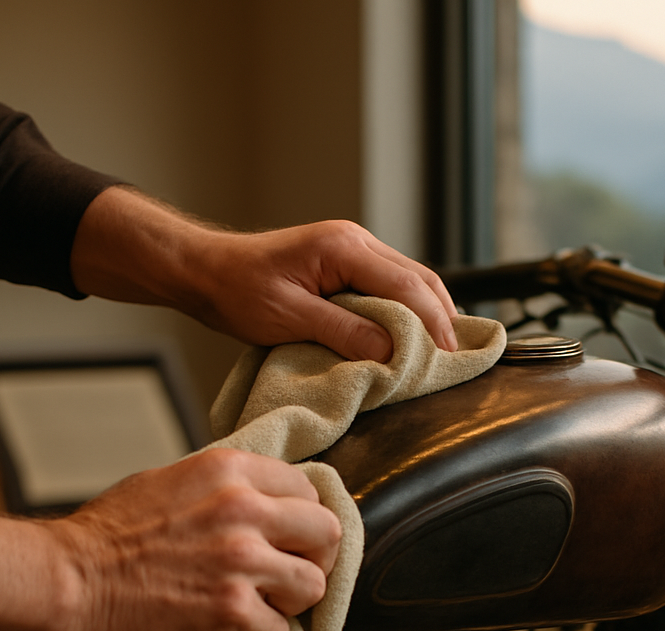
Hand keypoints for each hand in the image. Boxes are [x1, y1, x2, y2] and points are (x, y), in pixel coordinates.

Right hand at [0, 449, 341, 630]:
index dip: (305, 520)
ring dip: (294, 602)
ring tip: (267, 606)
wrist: (68, 580)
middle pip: (327, 533)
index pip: (308, 490)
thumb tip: (270, 498)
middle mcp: (242, 509)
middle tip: (293, 574)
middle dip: (315, 558)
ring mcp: (239, 560)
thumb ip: (229, 486)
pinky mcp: (230, 608)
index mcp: (231, 472)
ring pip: (314, 585)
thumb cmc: (113, 535)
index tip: (294, 539)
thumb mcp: (176, 481)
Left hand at [194, 219, 459, 361]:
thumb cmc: (238, 291)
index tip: (449, 356)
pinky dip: (410, 310)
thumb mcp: (289, 318)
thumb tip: (391, 350)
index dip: (433, 323)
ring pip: (412, 280)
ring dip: (430, 313)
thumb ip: (343, 332)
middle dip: (443, 317)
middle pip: (420, 279)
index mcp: (343, 247)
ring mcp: (354, 248)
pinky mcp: (349, 263)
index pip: (407, 286)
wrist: (207, 271)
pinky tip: (416, 334)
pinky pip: (392, 285)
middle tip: (457, 356)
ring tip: (444, 349)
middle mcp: (356, 241)